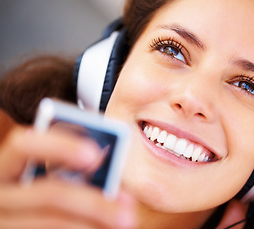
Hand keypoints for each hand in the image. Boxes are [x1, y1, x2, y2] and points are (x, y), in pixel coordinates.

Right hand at [0, 124, 135, 228]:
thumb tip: (117, 180)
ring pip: (52, 221)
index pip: (23, 146)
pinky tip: (102, 228)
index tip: (95, 155)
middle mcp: (0, 196)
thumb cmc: (41, 197)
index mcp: (7, 167)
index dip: (59, 147)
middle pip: (48, 194)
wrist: (21, 220)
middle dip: (94, 201)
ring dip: (95, 221)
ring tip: (125, 221)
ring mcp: (5, 222)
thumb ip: (73, 171)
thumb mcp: (47, 178)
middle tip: (129, 207)